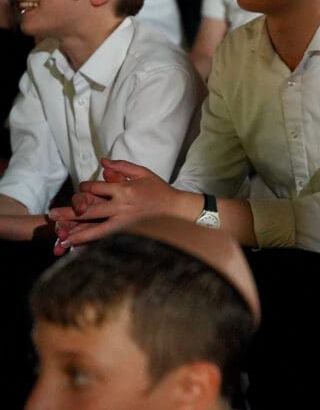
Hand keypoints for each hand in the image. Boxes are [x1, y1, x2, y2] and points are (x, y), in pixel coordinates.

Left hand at [48, 159, 184, 249]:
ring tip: (61, 238)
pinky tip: (81, 248)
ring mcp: (125, 222)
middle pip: (89, 210)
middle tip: (52, 215)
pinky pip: (106, 238)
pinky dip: (92, 243)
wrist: (178, 210)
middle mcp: (121, 206)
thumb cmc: (160, 190)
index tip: (83, 192)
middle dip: (68, 213)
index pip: (95, 188)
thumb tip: (102, 162)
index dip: (84, 189)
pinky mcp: (129, 233)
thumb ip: (122, 166)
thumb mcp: (143, 172)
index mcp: (124, 189)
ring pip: (95, 229)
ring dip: (76, 233)